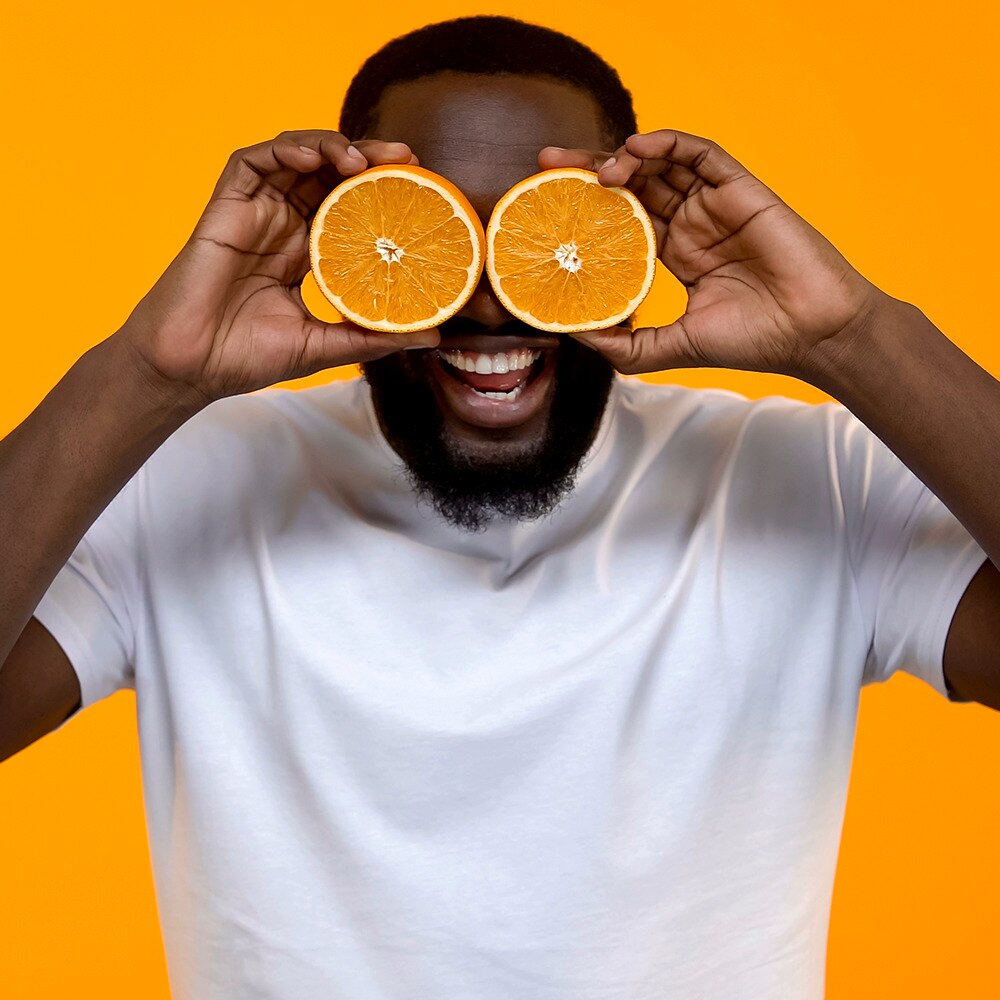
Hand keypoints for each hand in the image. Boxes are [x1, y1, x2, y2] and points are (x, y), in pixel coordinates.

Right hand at [121, 130, 439, 404]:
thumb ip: (374, 336)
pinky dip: (283, 150)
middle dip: (367, 158)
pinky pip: (251, 161)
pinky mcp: (224, 207)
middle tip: (405, 157)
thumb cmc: (247, 358)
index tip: (419, 187)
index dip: (381, 192)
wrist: (191, 369)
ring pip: (294, 158)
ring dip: (329, 146)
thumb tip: (433, 337)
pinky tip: (311, 160)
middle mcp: (282, 227)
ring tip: (360, 159)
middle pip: (329, 175)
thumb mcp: (326, 347)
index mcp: (306, 253)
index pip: (350, 208)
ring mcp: (254, 214)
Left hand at [538, 131, 882, 377]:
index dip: (587, 208)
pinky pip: (700, 154)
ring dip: (623, 159)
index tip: (548, 203)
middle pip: (633, 186)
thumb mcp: (670, 348)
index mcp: (677, 254)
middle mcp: (692, 225)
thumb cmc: (753, 341)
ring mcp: (715, 205)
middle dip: (588, 171)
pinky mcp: (740, 190)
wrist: (811, 333)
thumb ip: (625, 345)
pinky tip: (637, 149)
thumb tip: (575, 337)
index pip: (621, 221)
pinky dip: (668, 144)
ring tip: (591, 170)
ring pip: (661, 166)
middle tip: (547, 164)